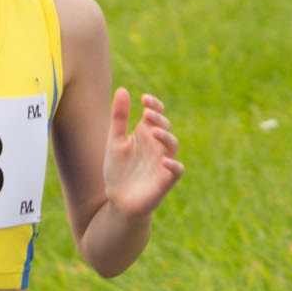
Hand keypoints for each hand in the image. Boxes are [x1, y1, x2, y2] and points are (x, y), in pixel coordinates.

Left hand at [102, 88, 182, 219]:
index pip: (156, 113)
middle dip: (158, 119)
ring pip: (173, 145)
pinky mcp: (166, 180)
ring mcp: (163, 161)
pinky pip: (176, 170)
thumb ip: (119, 117)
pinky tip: (164, 161)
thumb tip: (122, 89)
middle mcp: (157, 145)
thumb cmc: (118, 170)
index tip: (144, 99)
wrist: (118, 201)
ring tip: (154, 132)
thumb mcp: (115, 141)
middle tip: (147, 114)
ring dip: (165, 137)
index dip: (154, 104)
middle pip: (165, 126)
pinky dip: (173, 165)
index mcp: (146, 133)